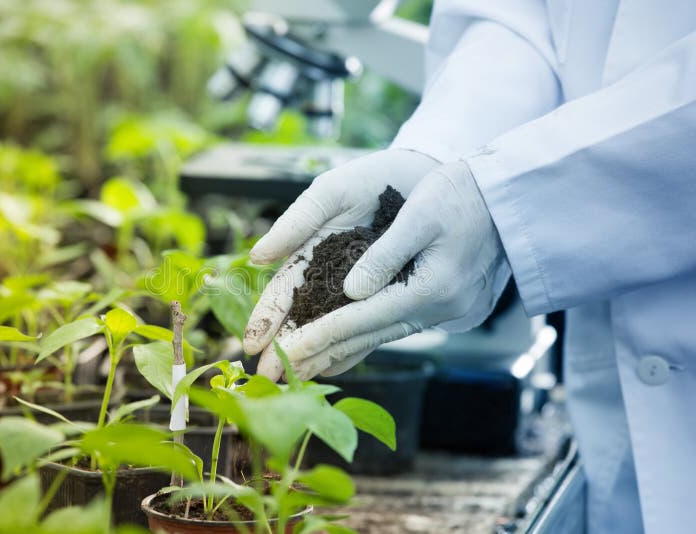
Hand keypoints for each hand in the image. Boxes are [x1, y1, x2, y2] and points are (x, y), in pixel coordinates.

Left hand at [250, 161, 510, 379]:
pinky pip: (393, 329)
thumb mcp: (422, 215)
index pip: (360, 321)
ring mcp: (443, 314)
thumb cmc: (464, 195)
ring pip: (378, 339)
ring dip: (337, 353)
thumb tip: (350, 292)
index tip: (280, 354)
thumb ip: (385, 254)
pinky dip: (363, 341)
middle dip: (317, 357)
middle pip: (365, 339)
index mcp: (430, 289)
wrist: (511, 200)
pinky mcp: (443, 308)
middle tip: (274, 375)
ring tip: (298, 370)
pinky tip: (342, 355)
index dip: (316, 338)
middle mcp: (437, 311)